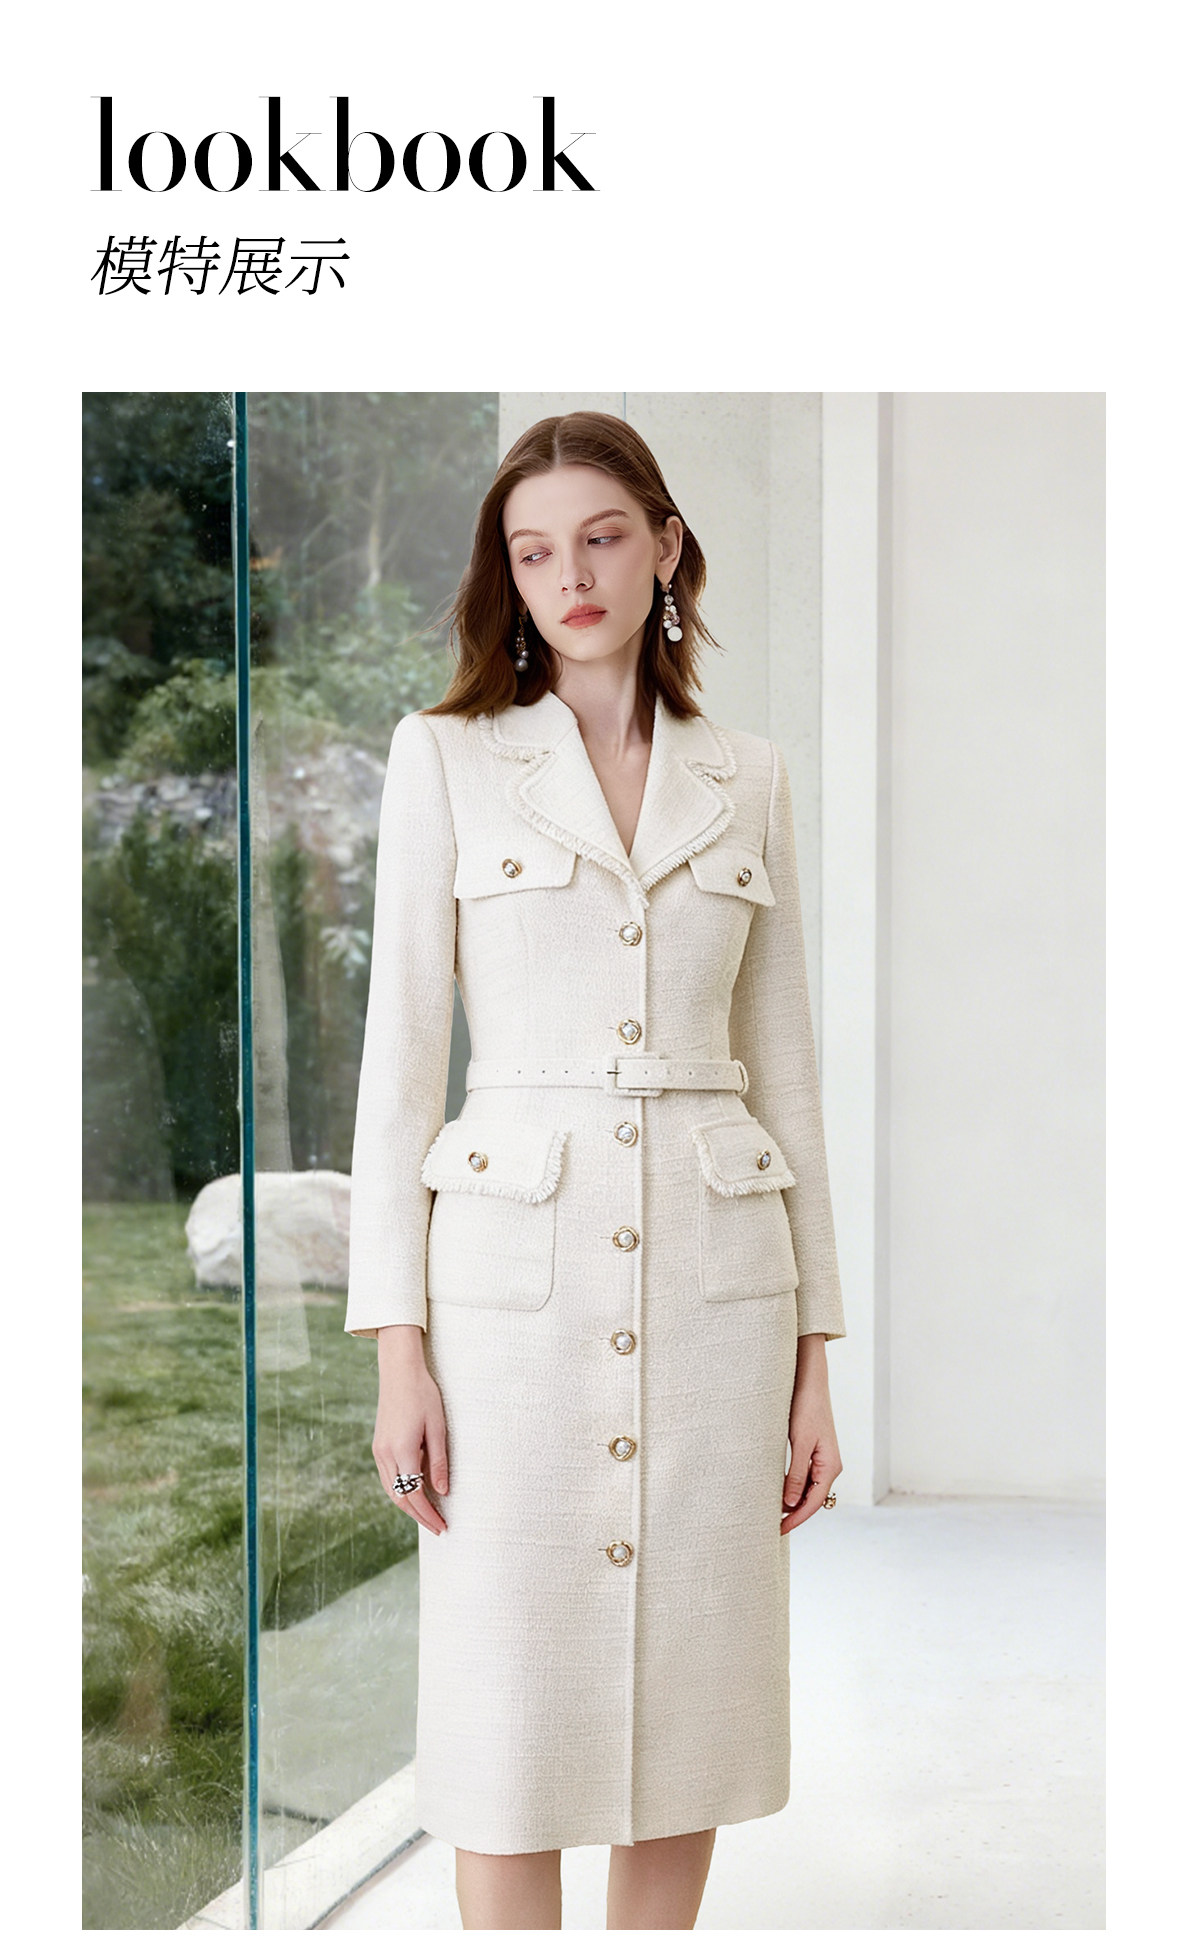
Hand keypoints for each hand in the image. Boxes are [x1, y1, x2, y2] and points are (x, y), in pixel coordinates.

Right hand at [372, 1324, 449, 1536]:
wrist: (399, 1372)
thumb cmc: (423, 1395)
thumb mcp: (438, 1428)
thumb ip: (439, 1462)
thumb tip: (443, 1492)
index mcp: (401, 1451)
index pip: (415, 1494)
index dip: (429, 1515)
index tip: (443, 1527)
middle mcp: (385, 1454)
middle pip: (400, 1498)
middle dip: (419, 1516)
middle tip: (438, 1528)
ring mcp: (378, 1450)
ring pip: (391, 1490)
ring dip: (409, 1506)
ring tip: (428, 1516)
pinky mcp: (378, 1446)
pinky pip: (388, 1477)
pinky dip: (401, 1491)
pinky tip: (415, 1493)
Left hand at [781, 1334, 841, 1533]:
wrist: (810, 1382)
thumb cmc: (806, 1409)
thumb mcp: (800, 1443)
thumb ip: (796, 1474)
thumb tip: (791, 1504)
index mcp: (830, 1466)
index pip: (813, 1503)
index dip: (795, 1519)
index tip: (778, 1531)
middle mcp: (829, 1466)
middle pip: (812, 1499)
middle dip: (794, 1514)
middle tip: (771, 1527)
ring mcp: (823, 1459)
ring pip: (808, 1490)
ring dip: (793, 1501)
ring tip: (772, 1512)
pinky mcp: (814, 1451)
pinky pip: (805, 1477)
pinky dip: (793, 1487)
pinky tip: (779, 1491)